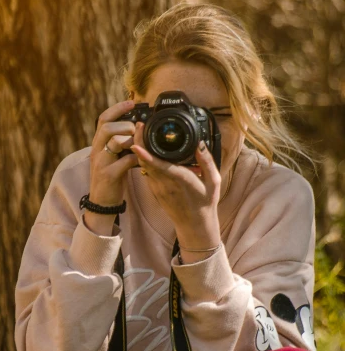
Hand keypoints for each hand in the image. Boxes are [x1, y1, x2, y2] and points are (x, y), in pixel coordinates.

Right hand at [89, 100, 138, 206]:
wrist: (102, 203)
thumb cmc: (112, 177)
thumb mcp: (113, 156)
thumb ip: (120, 142)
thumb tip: (137, 126)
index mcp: (98, 143)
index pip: (103, 119)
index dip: (117, 108)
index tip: (132, 102)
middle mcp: (96, 150)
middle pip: (106, 126)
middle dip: (125, 124)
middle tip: (136, 129)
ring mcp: (101, 163)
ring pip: (114, 141)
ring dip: (131, 139)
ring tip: (139, 145)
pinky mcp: (108, 175)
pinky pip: (124, 161)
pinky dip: (136, 158)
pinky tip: (142, 160)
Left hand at [131, 123, 220, 247]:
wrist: (194, 224)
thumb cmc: (205, 202)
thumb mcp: (213, 180)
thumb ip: (206, 161)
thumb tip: (200, 143)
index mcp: (180, 179)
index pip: (159, 166)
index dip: (146, 155)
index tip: (136, 143)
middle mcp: (165, 184)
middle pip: (145, 161)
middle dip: (139, 142)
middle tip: (140, 125)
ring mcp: (157, 187)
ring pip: (143, 165)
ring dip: (139, 149)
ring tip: (142, 131)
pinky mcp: (154, 189)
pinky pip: (145, 171)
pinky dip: (143, 158)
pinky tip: (145, 148)